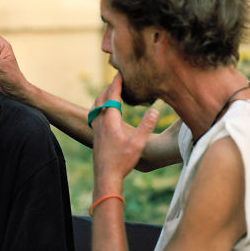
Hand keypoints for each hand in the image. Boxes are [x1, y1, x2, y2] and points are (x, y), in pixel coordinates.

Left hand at [91, 74, 158, 193]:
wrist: (106, 177)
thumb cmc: (122, 161)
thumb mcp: (138, 144)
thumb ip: (146, 126)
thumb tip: (154, 110)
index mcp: (110, 121)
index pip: (112, 96)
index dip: (116, 83)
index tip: (120, 73)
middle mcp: (101, 123)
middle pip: (101, 98)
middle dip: (108, 87)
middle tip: (116, 80)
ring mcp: (96, 130)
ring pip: (95, 107)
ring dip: (102, 97)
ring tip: (109, 93)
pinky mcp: (96, 137)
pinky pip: (95, 116)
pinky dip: (99, 108)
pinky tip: (104, 115)